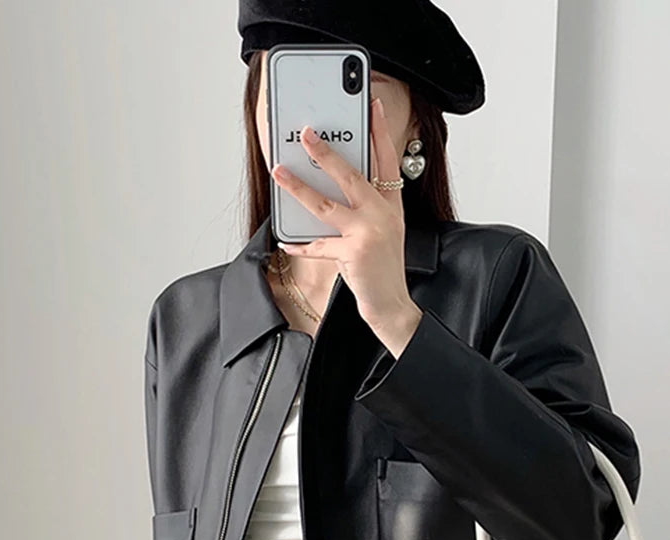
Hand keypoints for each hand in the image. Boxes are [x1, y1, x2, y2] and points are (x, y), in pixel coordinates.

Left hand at [271, 97, 421, 350]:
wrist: (391, 305)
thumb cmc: (382, 268)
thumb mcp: (381, 231)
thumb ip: (363, 207)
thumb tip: (327, 187)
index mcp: (390, 205)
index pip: (386, 159)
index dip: (380, 130)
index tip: (372, 103)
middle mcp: (382, 214)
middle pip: (351, 174)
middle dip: (326, 152)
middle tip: (306, 133)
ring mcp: (368, 233)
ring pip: (326, 205)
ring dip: (298, 187)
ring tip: (278, 171)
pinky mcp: (354, 253)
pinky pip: (318, 245)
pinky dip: (299, 245)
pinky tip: (285, 239)